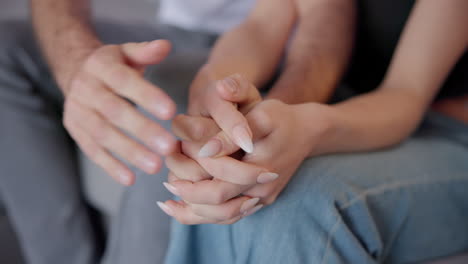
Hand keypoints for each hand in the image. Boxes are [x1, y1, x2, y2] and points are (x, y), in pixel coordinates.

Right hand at [62, 40, 177, 185]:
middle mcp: (86, 89)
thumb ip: (146, 51)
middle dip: (142, 130)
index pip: (125, 82)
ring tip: (155, 166)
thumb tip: (166, 45)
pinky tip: (130, 179)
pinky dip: (110, 166)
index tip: (171, 111)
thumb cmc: (114, 65)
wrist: (76, 72)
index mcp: (101, 67)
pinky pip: (92, 151)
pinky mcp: (76, 131)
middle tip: (169, 147)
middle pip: (115, 112)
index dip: (147, 96)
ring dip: (129, 152)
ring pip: (103, 135)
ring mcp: (78, 112)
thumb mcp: (127, 52)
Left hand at [159, 76, 327, 223]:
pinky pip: (233, 214)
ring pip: (225, 216)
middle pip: (219, 207)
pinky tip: (190, 208)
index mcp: (260, 168)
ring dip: (196, 213)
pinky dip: (210, 215)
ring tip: (170, 205)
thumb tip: (205, 148)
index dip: (193, 178)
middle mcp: (262, 189)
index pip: (220, 184)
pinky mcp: (262, 199)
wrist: (308, 130)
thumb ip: (232, 133)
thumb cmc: (281, 117)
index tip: (171, 169)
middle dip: (189, 198)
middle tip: (166, 186)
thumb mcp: (261, 114)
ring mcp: (263, 197)